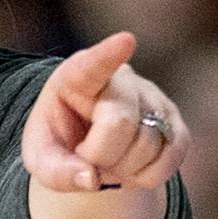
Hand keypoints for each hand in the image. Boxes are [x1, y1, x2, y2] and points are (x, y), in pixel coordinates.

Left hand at [21, 31, 187, 193]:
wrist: (88, 151)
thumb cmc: (59, 145)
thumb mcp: (41, 159)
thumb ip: (56, 171)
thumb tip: (90, 178)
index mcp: (78, 77)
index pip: (94, 64)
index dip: (109, 54)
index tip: (126, 40)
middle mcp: (122, 80)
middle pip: (120, 123)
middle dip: (101, 156)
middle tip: (86, 156)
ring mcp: (154, 100)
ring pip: (148, 145)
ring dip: (122, 170)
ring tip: (107, 161)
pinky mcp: (177, 125)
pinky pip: (170, 159)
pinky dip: (147, 177)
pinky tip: (130, 167)